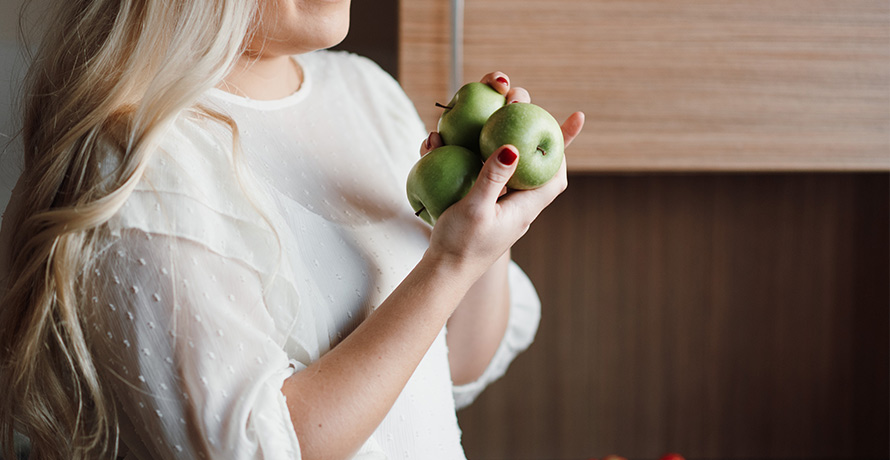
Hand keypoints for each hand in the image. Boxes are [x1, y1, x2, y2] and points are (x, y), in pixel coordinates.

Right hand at [424, 72, 584, 275]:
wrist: (442, 273)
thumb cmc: (461, 246)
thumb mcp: (476, 210)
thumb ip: (492, 178)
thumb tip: (512, 147)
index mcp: (525, 206)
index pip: (555, 172)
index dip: (565, 144)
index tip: (572, 117)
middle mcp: (515, 202)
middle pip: (529, 159)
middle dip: (525, 126)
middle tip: (514, 97)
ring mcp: (496, 201)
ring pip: (500, 161)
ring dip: (490, 134)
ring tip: (481, 108)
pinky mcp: (477, 202)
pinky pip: (476, 171)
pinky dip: (464, 152)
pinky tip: (444, 140)